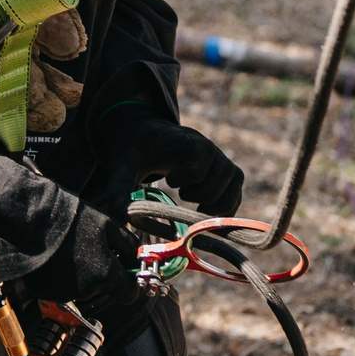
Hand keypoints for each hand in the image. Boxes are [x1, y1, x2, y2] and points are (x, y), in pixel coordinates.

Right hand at [23, 200, 142, 318]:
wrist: (32, 218)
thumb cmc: (71, 218)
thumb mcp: (107, 224)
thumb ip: (128, 244)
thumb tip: (138, 257)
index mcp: (106, 274)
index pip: (129, 294)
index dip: (128, 283)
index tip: (123, 271)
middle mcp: (88, 290)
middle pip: (104, 290)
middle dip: (101, 275)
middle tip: (90, 251)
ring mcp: (66, 294)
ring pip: (83, 290)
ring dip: (81, 276)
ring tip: (69, 251)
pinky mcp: (47, 294)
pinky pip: (62, 290)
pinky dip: (62, 278)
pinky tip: (56, 259)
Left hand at [90, 114, 245, 219]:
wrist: (145, 135)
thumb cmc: (136, 151)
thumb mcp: (122, 168)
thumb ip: (118, 191)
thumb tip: (121, 221)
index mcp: (184, 141)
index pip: (199, 164)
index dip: (187, 178)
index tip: (170, 182)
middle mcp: (208, 147)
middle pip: (224, 174)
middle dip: (203, 193)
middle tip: (182, 195)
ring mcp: (218, 159)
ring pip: (235, 181)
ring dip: (218, 201)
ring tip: (196, 207)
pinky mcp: (222, 172)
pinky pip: (236, 191)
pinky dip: (226, 207)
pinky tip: (203, 212)